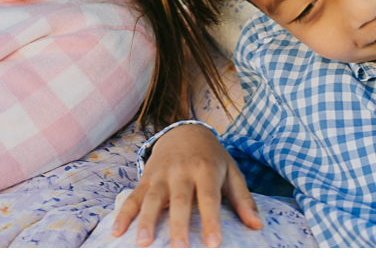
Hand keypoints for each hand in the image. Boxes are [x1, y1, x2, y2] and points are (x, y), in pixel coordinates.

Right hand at [111, 124, 263, 246]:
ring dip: (147, 220)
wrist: (185, 131)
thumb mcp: (231, 171)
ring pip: (153, 198)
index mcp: (206, 169)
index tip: (213, 244)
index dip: (211, 220)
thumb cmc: (211, 158)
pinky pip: (133, 196)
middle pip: (180, 200)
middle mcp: (182, 170)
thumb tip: (258, 227)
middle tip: (179, 249)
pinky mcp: (146, 177)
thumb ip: (243, 199)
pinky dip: (124, 213)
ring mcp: (162, 173)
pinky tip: (117, 231)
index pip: (209, 198)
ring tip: (143, 243)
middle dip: (179, 224)